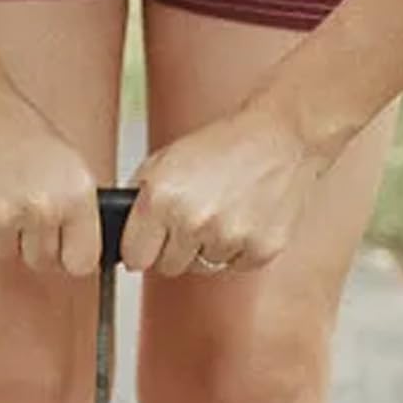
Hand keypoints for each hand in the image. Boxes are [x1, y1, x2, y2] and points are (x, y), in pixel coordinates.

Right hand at [0, 87, 101, 276]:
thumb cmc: (18, 133)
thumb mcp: (67, 166)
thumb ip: (76, 213)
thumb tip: (80, 257)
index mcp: (74, 194)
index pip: (81, 263)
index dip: (70, 255)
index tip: (63, 247)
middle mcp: (39, 209)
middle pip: (41, 262)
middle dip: (33, 242)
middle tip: (22, 206)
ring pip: (5, 255)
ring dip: (1, 235)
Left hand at [121, 100, 332, 276]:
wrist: (284, 134)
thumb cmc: (222, 146)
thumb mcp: (162, 163)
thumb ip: (137, 203)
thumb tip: (118, 239)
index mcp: (160, 199)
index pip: (134, 258)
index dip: (142, 247)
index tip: (151, 239)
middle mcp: (192, 221)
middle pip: (166, 267)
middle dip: (174, 248)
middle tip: (194, 216)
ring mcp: (228, 238)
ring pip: (201, 268)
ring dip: (207, 248)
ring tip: (222, 211)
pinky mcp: (259, 250)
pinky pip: (234, 267)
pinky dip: (238, 249)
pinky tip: (244, 217)